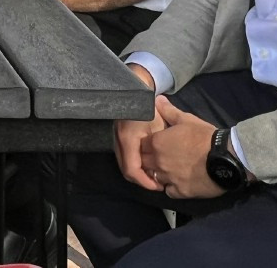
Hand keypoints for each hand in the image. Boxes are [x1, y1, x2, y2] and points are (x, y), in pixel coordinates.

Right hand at [113, 64, 161, 189]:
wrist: (136, 89)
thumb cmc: (149, 108)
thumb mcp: (159, 127)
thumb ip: (158, 148)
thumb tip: (160, 171)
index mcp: (127, 139)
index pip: (132, 170)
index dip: (145, 182)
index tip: (159, 185)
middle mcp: (118, 140)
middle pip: (126, 169)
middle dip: (142, 179)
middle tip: (158, 183)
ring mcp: (116, 138)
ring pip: (125, 162)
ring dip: (138, 171)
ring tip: (154, 174)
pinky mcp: (118, 136)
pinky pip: (125, 155)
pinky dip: (135, 162)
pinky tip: (147, 162)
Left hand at [139, 97, 221, 198]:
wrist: (226, 158)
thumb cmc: (204, 136)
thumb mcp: (187, 119)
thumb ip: (169, 111)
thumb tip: (157, 100)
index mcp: (157, 143)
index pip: (139, 145)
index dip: (145, 144)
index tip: (151, 144)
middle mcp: (158, 161)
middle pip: (143, 162)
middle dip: (147, 159)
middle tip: (159, 157)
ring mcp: (168, 178)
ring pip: (154, 178)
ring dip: (158, 174)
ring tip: (167, 170)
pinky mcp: (180, 192)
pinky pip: (169, 191)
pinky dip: (171, 188)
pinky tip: (177, 183)